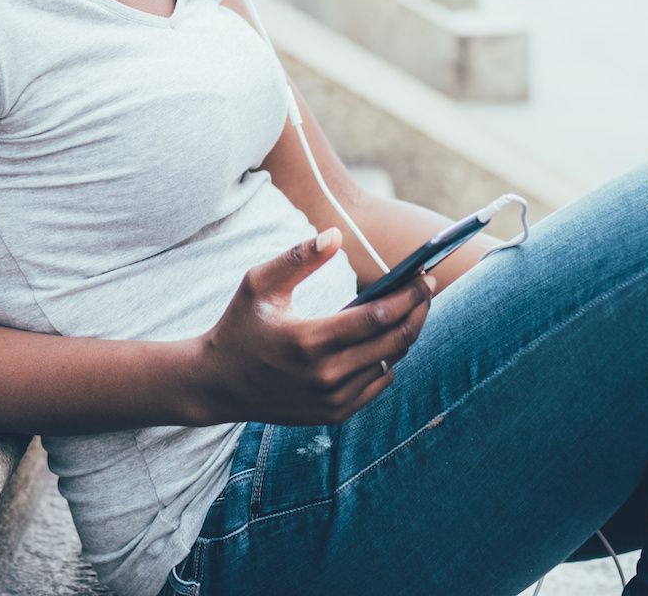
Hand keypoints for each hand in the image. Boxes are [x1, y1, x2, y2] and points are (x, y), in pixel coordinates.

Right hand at [193, 229, 433, 425]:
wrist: (219, 383)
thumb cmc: (239, 325)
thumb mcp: (258, 283)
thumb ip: (298, 257)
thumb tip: (336, 235)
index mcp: (308, 340)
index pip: (376, 317)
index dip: (408, 295)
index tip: (425, 275)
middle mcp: (326, 376)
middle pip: (394, 342)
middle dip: (418, 311)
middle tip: (428, 287)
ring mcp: (332, 400)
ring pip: (390, 364)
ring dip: (406, 334)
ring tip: (412, 308)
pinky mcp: (334, 414)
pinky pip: (377, 385)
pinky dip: (389, 360)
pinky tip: (388, 338)